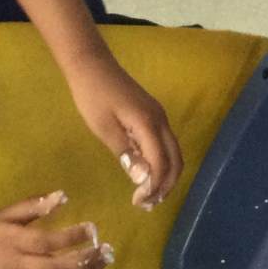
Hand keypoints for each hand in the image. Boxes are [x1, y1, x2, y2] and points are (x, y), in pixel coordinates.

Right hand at [0, 193, 110, 268]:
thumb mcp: (2, 216)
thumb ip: (32, 207)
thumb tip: (61, 196)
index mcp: (14, 242)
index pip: (47, 242)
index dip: (72, 237)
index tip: (92, 227)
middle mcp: (22, 266)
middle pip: (59, 268)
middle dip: (86, 260)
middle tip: (106, 249)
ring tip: (104, 261)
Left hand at [66, 56, 183, 206]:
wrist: (92, 64)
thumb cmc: (92, 95)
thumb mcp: (104, 128)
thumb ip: (125, 154)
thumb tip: (144, 179)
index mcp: (148, 124)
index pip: (161, 163)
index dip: (153, 186)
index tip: (139, 202)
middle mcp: (161, 121)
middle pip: (176, 161)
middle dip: (166, 185)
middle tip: (148, 204)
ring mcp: (160, 117)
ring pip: (174, 154)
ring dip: (166, 177)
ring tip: (149, 194)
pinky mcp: (154, 116)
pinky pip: (166, 145)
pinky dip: (162, 164)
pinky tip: (148, 174)